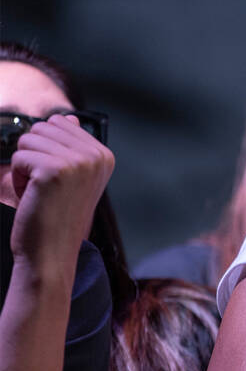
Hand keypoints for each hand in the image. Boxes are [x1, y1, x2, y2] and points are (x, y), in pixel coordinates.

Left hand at [8, 114, 113, 268]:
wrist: (51, 253)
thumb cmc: (57, 216)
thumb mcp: (72, 177)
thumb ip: (71, 145)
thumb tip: (69, 117)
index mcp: (103, 156)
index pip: (59, 123)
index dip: (47, 148)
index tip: (57, 178)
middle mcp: (95, 156)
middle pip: (42, 127)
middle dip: (34, 153)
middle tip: (46, 186)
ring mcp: (77, 163)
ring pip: (27, 139)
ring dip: (24, 166)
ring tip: (39, 192)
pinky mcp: (53, 171)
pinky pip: (18, 157)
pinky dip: (17, 178)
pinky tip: (32, 197)